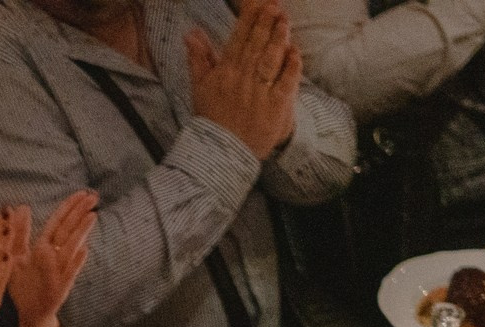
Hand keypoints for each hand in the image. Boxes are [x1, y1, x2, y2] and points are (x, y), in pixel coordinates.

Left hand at [7, 192, 95, 326]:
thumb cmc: (24, 284)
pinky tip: (84, 251)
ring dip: (81, 232)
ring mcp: (60, 269)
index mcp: (43, 246)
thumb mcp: (16, 255)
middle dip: (80, 213)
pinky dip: (76, 262)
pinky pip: (70, 272)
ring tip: (91, 216)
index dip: (69, 207)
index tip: (82, 192)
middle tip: (94, 197)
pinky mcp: (62, 285)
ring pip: (71, 247)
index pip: (58, 222)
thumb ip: (19, 233)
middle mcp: (54, 255)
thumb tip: (22, 207)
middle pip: (67, 230)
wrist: (29, 311)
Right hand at [188, 0, 299, 158]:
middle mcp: (240, 81)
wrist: (220, 154)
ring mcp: (258, 94)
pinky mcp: (275, 107)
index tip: (258, 4)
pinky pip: (285, 83)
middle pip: (255, 47)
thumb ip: (198, 58)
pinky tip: (294, 52)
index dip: (249, 21)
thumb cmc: (212, 119)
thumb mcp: (200, 87)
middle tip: (274, 5)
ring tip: (284, 21)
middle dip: (265, 24)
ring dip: (277, 39)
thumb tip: (191, 32)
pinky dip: (290, 66)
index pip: (237, 41)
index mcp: (224, 74)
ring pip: (269, 61)